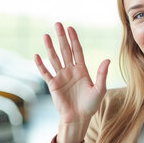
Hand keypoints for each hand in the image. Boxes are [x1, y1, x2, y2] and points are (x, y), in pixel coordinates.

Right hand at [35, 23, 109, 142]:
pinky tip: (37, 55)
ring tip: (46, 35)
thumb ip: (102, 75)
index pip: (77, 51)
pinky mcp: (53, 85)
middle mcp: (70, 70)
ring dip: (50, 47)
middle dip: (61, 38)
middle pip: (65, 50)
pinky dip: (41, 65)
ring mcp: (61, 77)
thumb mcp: (99, 90)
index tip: (70, 28)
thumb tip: (107, 60)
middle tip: (57, 24)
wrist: (78, 118)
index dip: (74, 39)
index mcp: (82, 70)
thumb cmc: (90, 105)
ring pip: (54, 59)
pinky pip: (46, 73)